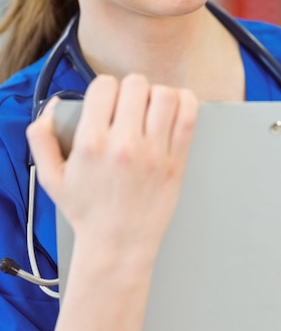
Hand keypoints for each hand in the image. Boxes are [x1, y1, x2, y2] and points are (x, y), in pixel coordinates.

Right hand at [27, 74, 197, 262]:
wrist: (117, 245)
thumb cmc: (86, 210)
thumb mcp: (51, 177)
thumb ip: (42, 138)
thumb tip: (54, 104)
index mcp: (91, 143)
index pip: (104, 86)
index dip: (105, 88)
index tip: (108, 101)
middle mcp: (123, 144)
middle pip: (136, 85)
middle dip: (131, 90)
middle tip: (130, 106)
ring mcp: (154, 153)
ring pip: (164, 95)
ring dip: (158, 95)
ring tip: (152, 109)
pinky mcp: (176, 162)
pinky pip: (188, 117)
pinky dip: (186, 102)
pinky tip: (176, 107)